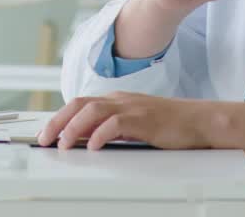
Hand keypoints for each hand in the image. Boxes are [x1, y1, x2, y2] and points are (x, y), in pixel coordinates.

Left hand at [36, 92, 211, 149]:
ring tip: (64, 143)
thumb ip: (111, 128)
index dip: (59, 117)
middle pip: (80, 104)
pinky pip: (116, 123)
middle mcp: (120, 99)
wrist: (199, 120)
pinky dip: (102, 133)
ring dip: (74, 127)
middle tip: (44, 139)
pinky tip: (94, 145)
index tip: (46, 133)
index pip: (80, 104)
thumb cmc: (169, 124)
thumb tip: (86, 139)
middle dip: (58, 121)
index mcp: (116, 99)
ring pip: (93, 110)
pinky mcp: (144, 119)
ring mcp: (132, 107)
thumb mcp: (134, 124)